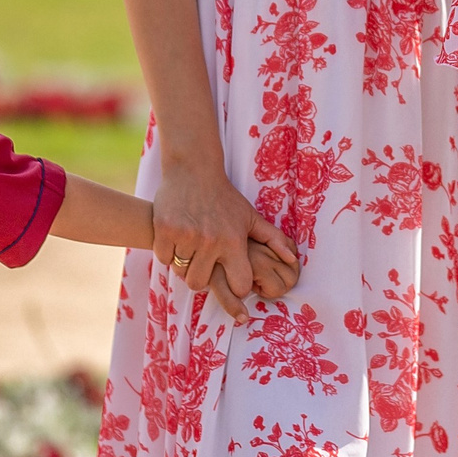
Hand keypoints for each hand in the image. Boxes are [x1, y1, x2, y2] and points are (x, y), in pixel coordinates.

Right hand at [151, 157, 297, 320]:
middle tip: (204, 264)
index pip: (239, 286)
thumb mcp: (251, 216)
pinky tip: (176, 242)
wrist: (193, 170)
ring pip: (181, 273)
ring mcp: (185, 236)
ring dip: (184, 266)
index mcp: (233, 241)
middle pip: (201, 284)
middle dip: (202, 278)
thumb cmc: (225, 197)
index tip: (232, 276)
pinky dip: (168, 254)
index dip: (236, 286)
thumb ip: (273, 239)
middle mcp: (210, 241)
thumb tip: (293, 259)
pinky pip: (164, 259)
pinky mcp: (164, 230)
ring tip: (190, 251)